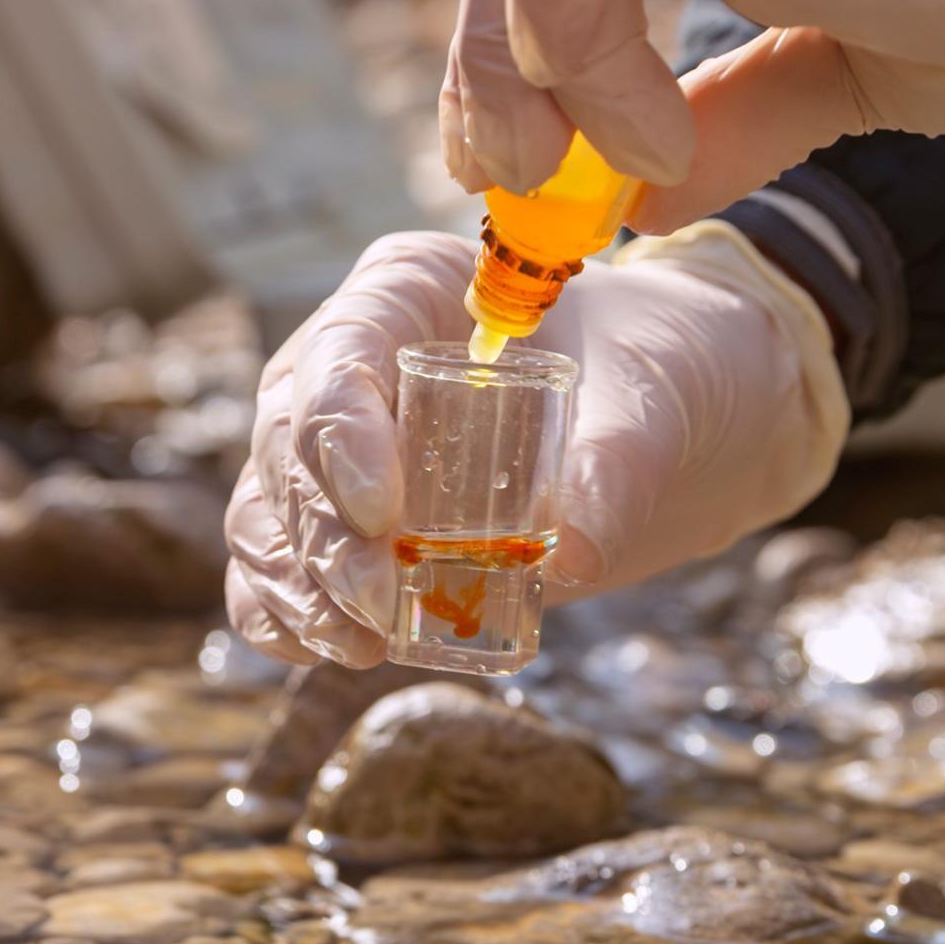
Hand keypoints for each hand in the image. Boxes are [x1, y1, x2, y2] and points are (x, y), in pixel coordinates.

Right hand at [225, 228, 847, 667]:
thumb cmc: (657, 366)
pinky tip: (327, 651)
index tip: (387, 514)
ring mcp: (339, 448)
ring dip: (298, 588)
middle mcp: (349, 364)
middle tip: (377, 605)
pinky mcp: (353, 525)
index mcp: (405, 292)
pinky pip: (281, 571)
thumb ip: (617, 462)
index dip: (340, 437)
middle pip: (287, 447)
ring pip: (268, 517)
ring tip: (360, 645)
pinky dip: (288, 617)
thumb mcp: (654, 395)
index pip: (338, 356)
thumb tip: (571, 558)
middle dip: (322, 537)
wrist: (675, 416)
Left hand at [443, 0, 944, 231]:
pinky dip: (585, 54)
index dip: (503, 39)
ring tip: (580, 171)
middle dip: (486, 61)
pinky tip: (652, 142)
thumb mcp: (850, 72)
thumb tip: (639, 196)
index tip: (507, 154)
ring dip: (519, 64)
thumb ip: (741, 109)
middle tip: (510, 176)